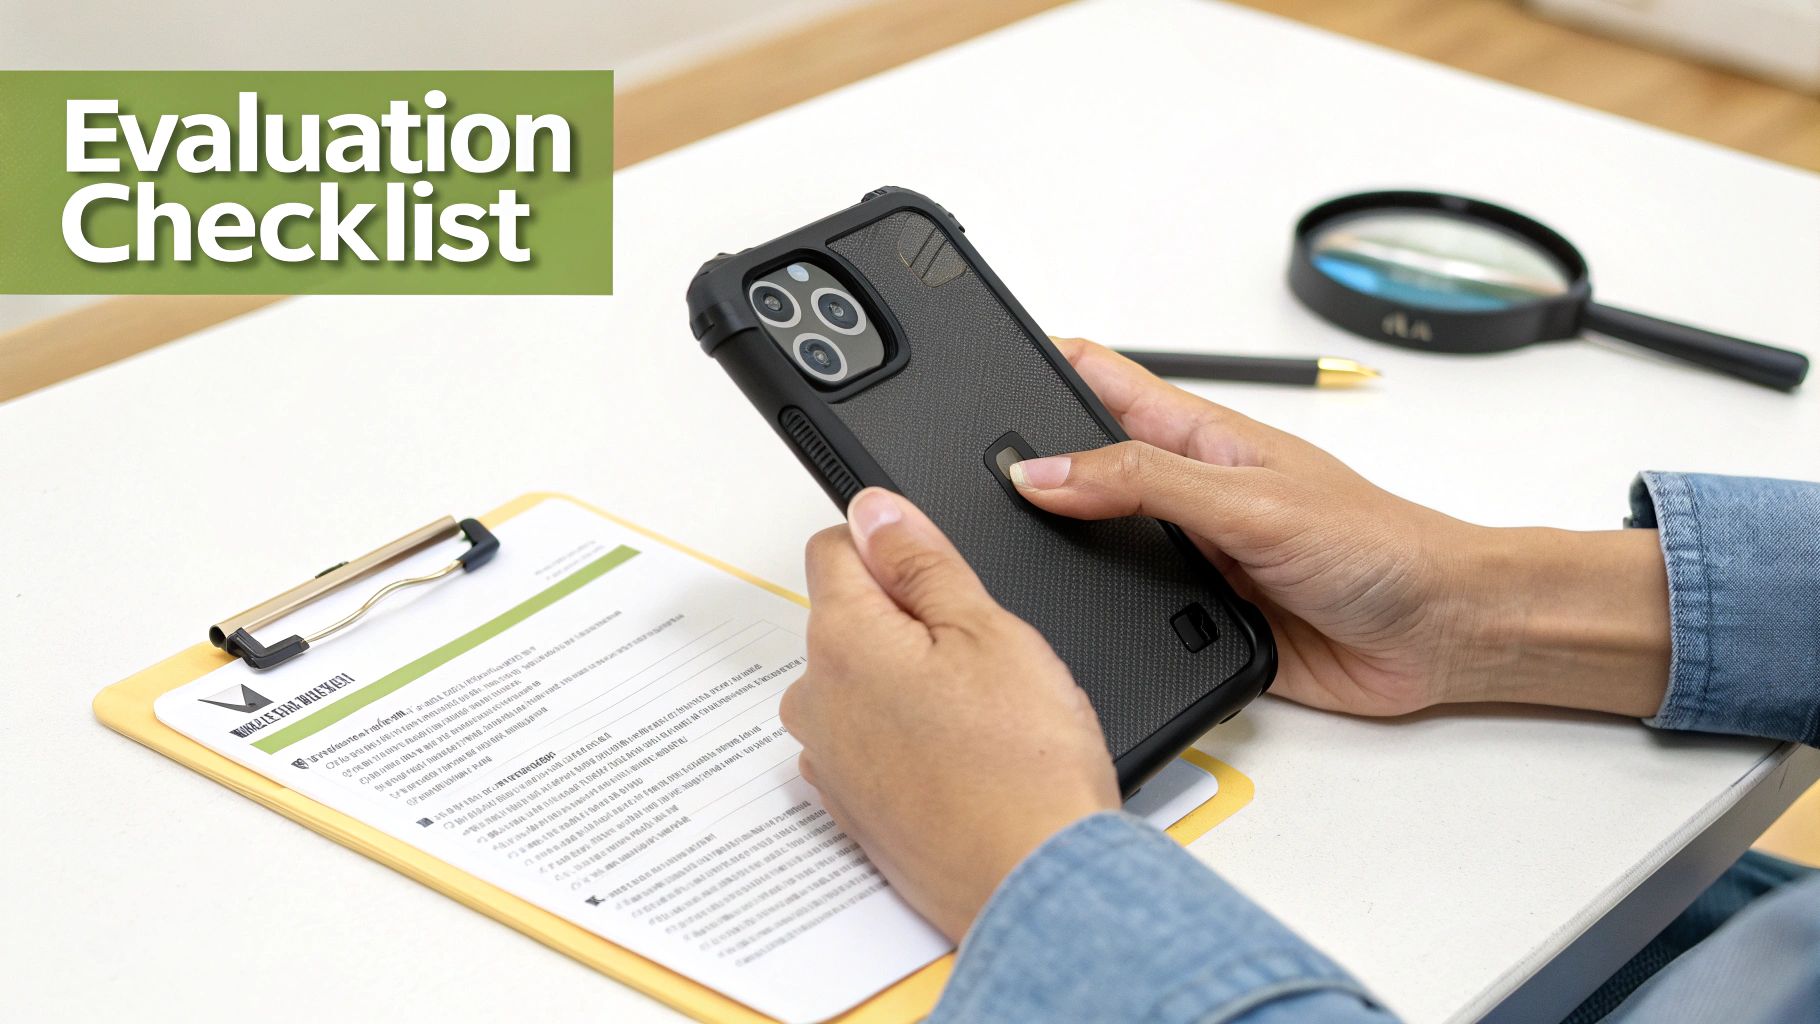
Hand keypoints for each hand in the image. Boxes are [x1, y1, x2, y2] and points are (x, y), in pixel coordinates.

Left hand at [781, 487, 1119, 941]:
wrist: (1033, 883)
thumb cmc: (1023, 767)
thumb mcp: (988, 629)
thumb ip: (922, 561)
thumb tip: (876, 510)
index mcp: (841, 640)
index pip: (835, 546)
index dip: (894, 546)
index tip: (938, 573)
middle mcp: (815, 699)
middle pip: (849, 618)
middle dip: (907, 620)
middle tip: (982, 659)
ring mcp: (828, 759)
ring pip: (862, 682)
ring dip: (907, 682)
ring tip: (980, 719)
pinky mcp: (850, 808)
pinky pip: (869, 742)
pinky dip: (906, 739)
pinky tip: (963, 760)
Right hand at [1009, 338, 1671, 718]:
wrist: (1440, 638)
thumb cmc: (1380, 545)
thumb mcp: (1250, 501)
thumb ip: (1145, 482)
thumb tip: (1046, 471)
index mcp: (1198, 438)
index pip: (1100, 381)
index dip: (1039, 365)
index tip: (976, 364)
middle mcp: (1185, 495)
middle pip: (1080, 465)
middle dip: (1023, 464)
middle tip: (959, 471)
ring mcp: (1188, 560)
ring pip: (1093, 546)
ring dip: (1055, 550)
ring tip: (994, 547)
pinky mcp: (1197, 624)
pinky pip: (1127, 619)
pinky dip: (1097, 621)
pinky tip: (1069, 624)